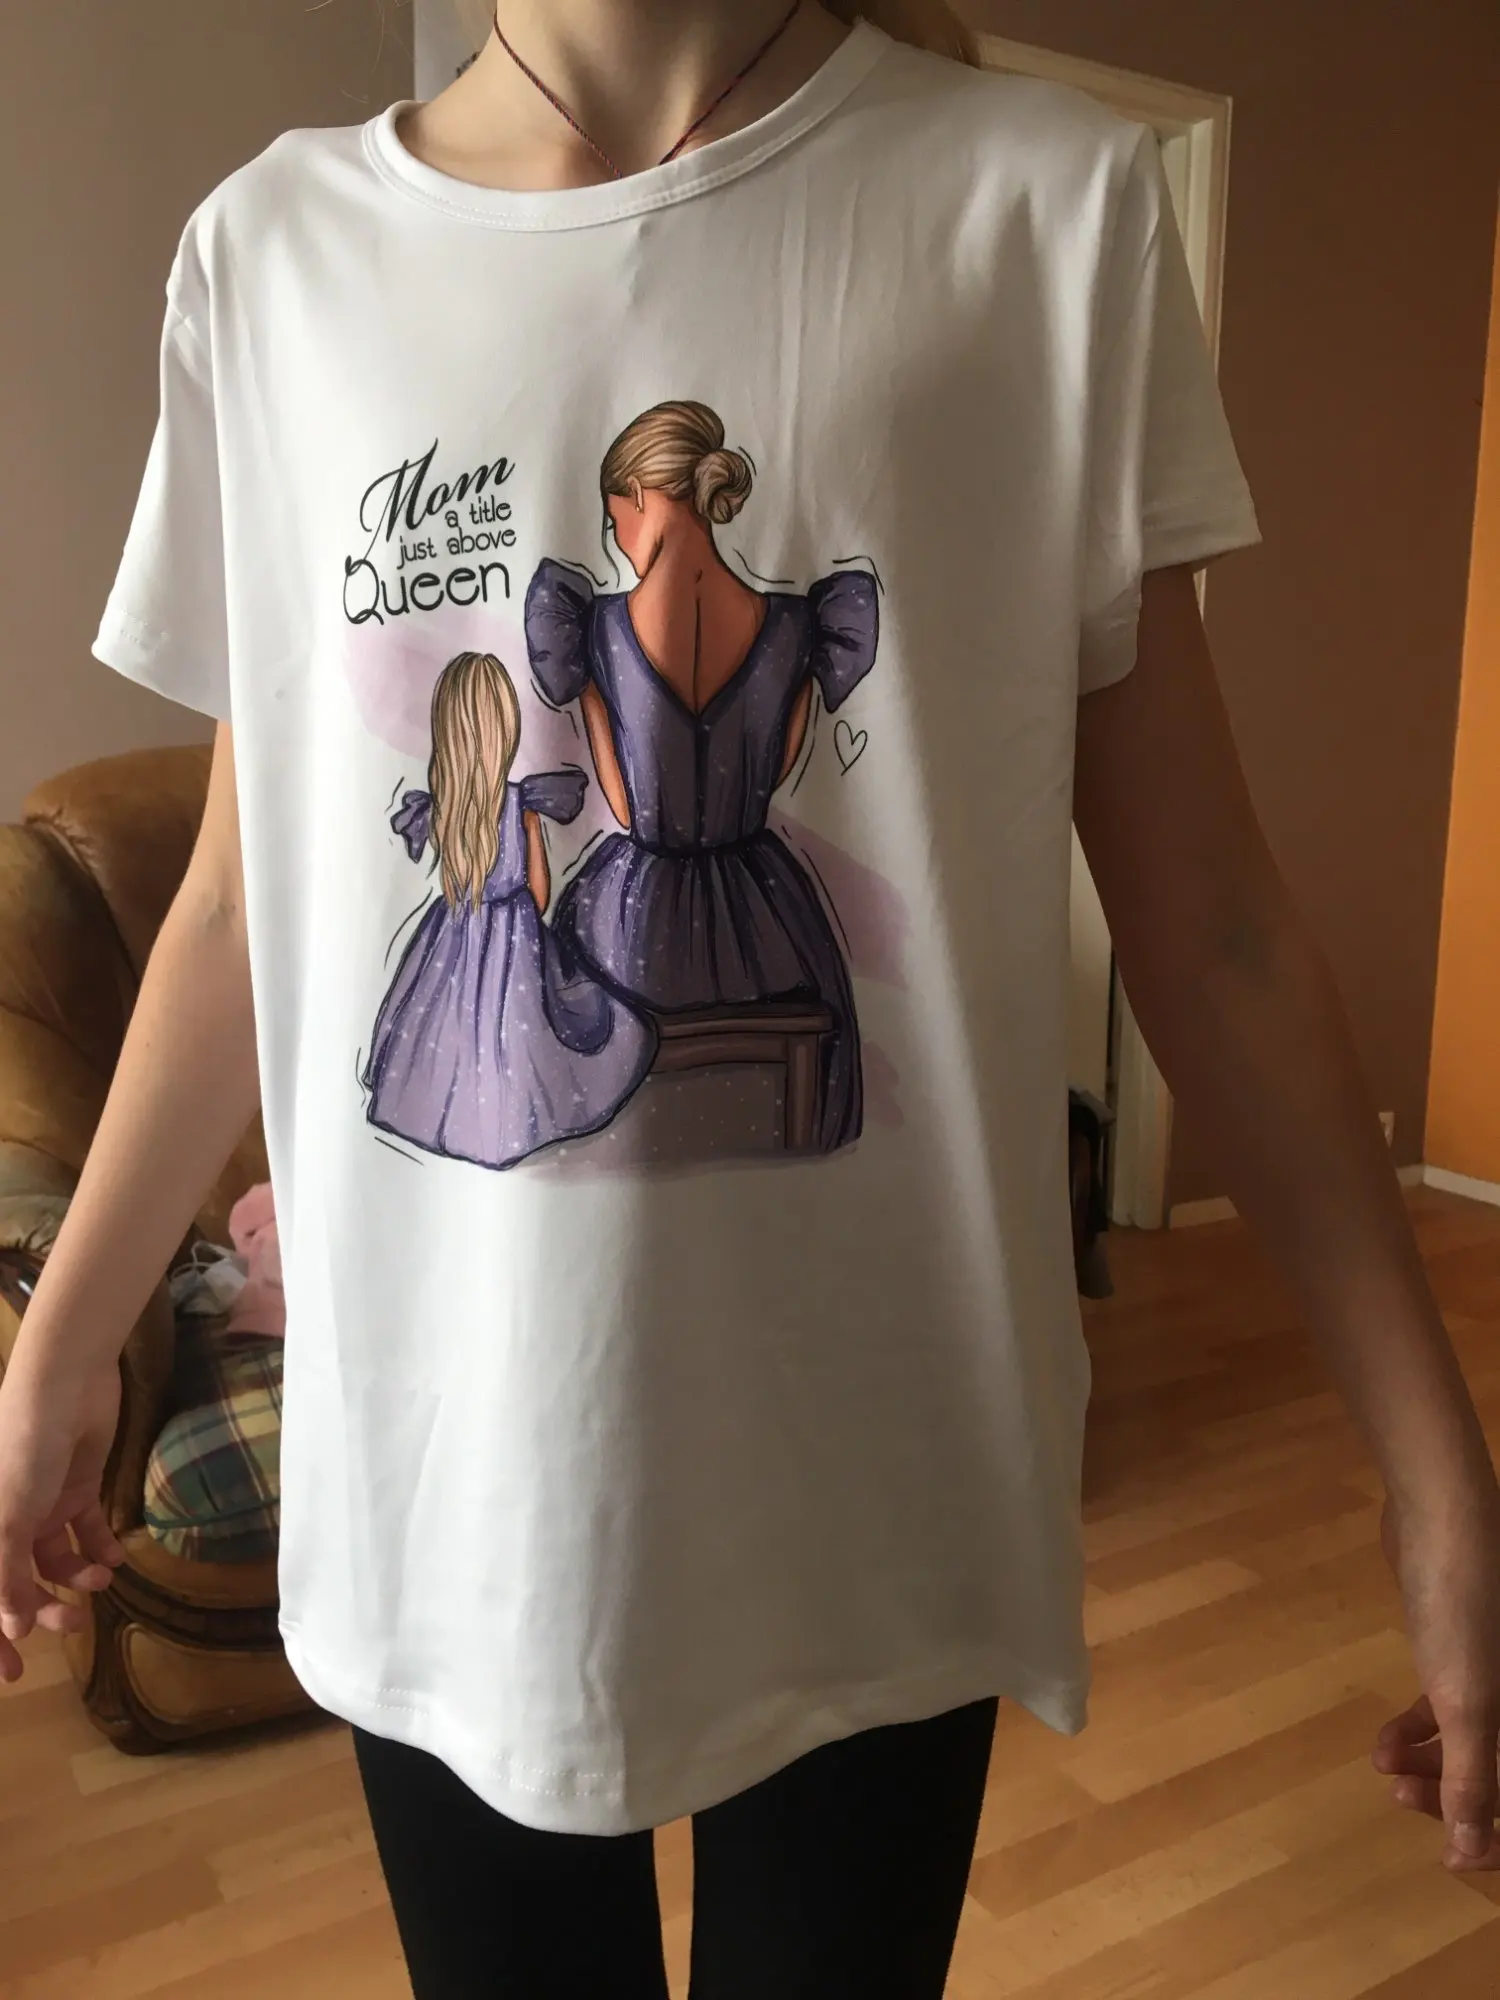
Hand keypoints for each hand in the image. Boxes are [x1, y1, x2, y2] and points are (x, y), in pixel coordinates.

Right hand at [0, 1358, 124, 1682]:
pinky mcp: (78, 1486)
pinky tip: (115, 1558)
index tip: (12, 1673)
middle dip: (44, 1608)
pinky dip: (101, 1547)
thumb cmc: (21, 1448)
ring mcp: (42, 1504)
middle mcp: (7, 1521)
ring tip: (100, 1582)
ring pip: (55, 1559)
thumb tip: (13, 1629)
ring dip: (77, 1578)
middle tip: (73, 1626)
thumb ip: (5, 1574)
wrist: (65, 1384)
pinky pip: (87, 1529)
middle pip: (18, 1582)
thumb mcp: (8, 1516)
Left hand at [1374, 1490, 1499, 1870]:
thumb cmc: (1466, 1612)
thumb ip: (1474, 1784)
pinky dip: (1418, 1729)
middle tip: (1400, 1796)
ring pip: (1471, 1743)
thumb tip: (1470, 1861)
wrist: (1444, 1516)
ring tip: (1384, 1768)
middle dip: (1452, 1797)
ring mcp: (1496, 1674)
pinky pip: (1450, 1709)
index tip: (1449, 1854)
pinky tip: (1383, 1740)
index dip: (1491, 1834)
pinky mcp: (1465, 1649)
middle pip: (1499, 1774)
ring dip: (1429, 1765)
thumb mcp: (1469, 1704)